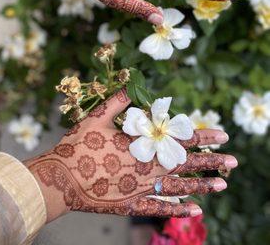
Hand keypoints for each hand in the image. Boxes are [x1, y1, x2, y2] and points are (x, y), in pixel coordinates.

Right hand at [25, 89, 236, 222]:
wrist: (61, 179)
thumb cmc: (78, 146)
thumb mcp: (97, 117)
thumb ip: (118, 100)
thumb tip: (131, 83)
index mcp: (142, 145)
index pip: (179, 139)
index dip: (202, 136)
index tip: (222, 135)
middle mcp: (147, 168)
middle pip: (186, 164)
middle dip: (211, 161)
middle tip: (233, 162)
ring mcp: (141, 189)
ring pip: (179, 187)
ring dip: (202, 185)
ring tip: (222, 185)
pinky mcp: (131, 204)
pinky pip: (160, 208)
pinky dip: (178, 210)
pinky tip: (196, 211)